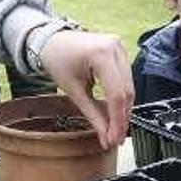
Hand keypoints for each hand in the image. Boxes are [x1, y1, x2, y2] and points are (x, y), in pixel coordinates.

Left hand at [39, 30, 133, 149]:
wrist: (51, 41)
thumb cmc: (58, 60)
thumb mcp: (74, 91)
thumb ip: (93, 115)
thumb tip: (107, 137)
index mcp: (101, 54)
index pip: (116, 94)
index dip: (117, 121)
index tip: (114, 139)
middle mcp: (115, 47)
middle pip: (126, 91)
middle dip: (122, 118)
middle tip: (116, 138)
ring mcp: (119, 46)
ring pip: (129, 86)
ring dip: (124, 109)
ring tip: (116, 129)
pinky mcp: (120, 50)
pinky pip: (126, 78)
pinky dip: (121, 96)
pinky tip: (117, 112)